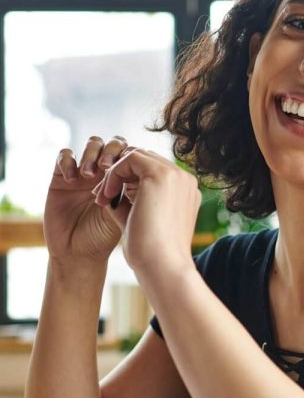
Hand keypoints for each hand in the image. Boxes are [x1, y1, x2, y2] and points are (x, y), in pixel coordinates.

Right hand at [45, 136, 129, 262]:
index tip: (126, 173)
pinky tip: (72, 179)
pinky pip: (64, 155)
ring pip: (93, 144)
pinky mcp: (61, 177)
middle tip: (107, 167)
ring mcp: (84, 173)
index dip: (129, 157)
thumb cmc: (107, 238)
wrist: (79, 254)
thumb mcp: (127, 211)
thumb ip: (136, 189)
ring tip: (89, 174)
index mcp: (126, 179)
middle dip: (112, 151)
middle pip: (114, 143)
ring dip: (92, 154)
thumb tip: (148, 167)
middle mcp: (107, 173)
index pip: (132, 153)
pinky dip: (69, 161)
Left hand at [92, 148, 201, 278]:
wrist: (161, 266)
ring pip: (137, 156)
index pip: (153, 171)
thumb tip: (111, 188)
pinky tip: (105, 195)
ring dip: (114, 173)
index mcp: (185, 192)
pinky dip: (113, 174)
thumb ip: (130, 200)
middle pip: (146, 160)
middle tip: (101, 197)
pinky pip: (129, 158)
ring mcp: (176, 175)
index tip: (110, 201)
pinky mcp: (161, 174)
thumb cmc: (151, 252)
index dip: (128, 181)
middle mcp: (185, 180)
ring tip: (102, 197)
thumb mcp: (140, 219)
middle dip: (119, 175)